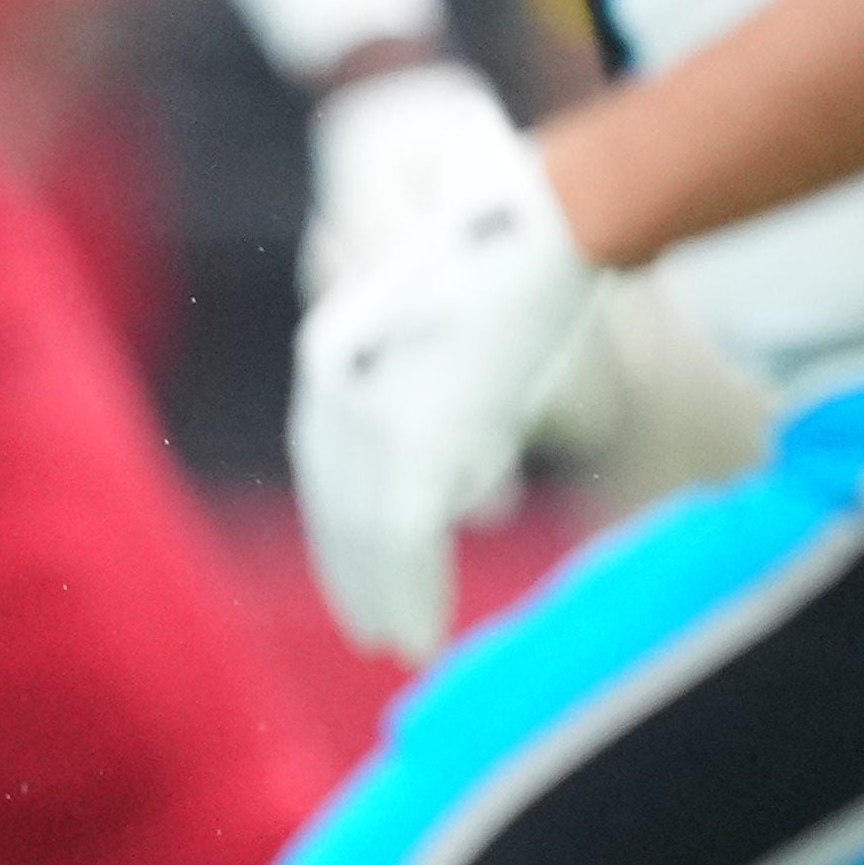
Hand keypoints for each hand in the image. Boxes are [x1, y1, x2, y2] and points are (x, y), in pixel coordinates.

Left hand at [285, 89, 591, 661]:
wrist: (541, 218)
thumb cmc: (518, 261)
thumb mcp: (459, 337)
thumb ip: (454, 416)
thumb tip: (475, 500)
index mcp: (332, 352)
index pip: (322, 461)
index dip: (336, 524)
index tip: (349, 569)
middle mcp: (335, 384)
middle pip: (335, 501)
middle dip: (348, 569)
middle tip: (366, 628)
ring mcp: (374, 411)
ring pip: (368, 530)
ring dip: (382, 596)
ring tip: (398, 646)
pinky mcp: (419, 433)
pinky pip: (404, 536)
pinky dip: (412, 593)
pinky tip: (420, 636)